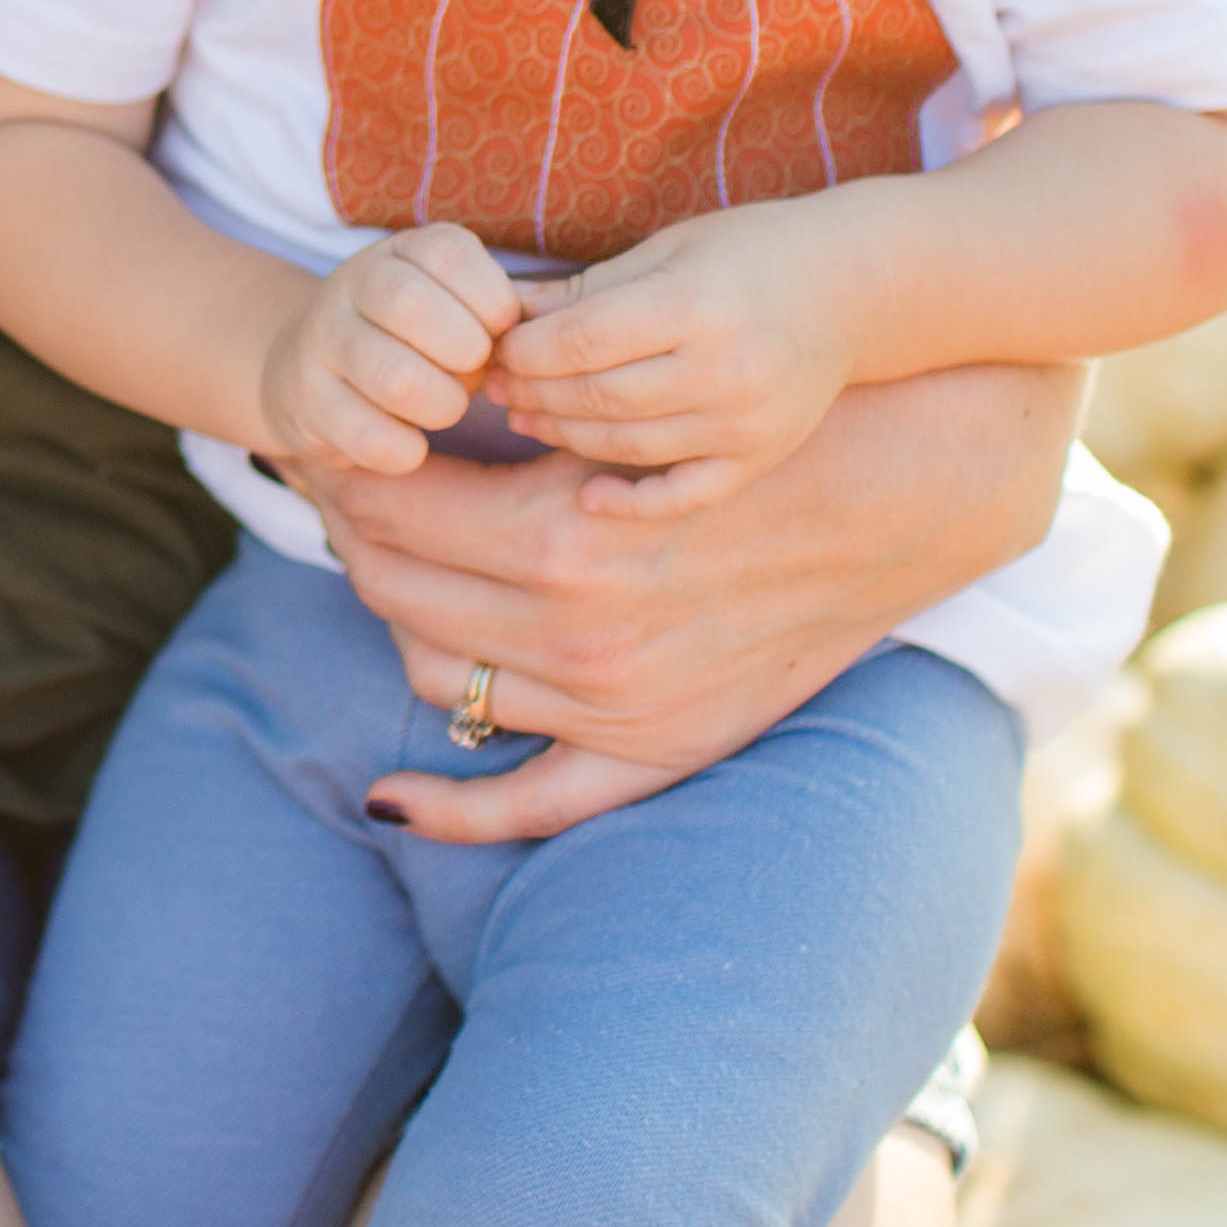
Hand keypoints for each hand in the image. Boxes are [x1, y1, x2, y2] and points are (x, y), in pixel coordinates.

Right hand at [252, 225, 516, 478]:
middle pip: (411, 306)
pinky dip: (406, 450)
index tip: (499, 330)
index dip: (490, 300)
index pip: (449, 254)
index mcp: (399, 252)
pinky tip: (411, 443)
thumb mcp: (450, 304)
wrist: (305, 367)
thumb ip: (494, 314)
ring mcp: (322, 342)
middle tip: (474, 371)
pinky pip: (369, 436)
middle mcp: (352, 285)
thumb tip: (538, 342)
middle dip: (466, 351)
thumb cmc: (410, 338)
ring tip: (445, 407)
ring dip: (441, 403)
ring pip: (393, 376)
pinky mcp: (307, 402)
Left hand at [308, 362, 1080, 844]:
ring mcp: (615, 706)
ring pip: (437, 677)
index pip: (387, 509)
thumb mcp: (620, 416)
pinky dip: (448, 810)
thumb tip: (400, 416)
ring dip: (395, 622)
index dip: (340, 469)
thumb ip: (511, 430)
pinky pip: (529, 806)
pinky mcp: (658, 748)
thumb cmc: (751, 427)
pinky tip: (390, 797)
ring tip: (385, 570)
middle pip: (394, 587)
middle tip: (337, 494)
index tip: (327, 440)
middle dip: (349, 533)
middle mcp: (576, 635)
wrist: (900, 488)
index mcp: (557, 537)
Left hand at [490, 213, 857, 519]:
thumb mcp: (670, 248)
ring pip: (629, 445)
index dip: (526, 350)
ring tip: (525, 417)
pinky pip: (686, 495)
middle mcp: (724, 370)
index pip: (584, 340)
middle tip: (494, 387)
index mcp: (696, 304)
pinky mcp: (761, 457)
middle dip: (534, 393)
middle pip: (599, 396)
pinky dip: (634, 503)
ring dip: (564, 435)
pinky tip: (589, 497)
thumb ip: (590, 286)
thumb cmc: (750, 252)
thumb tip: (505, 311)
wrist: (854, 288)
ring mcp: (747, 423)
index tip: (495, 348)